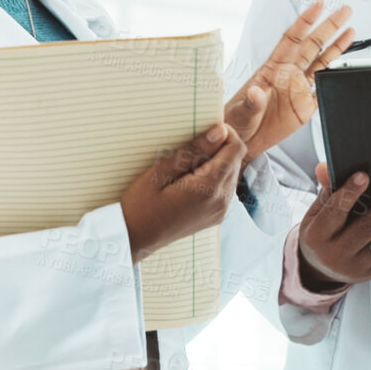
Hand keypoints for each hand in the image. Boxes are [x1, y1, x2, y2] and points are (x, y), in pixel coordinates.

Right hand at [119, 123, 244, 262]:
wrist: (134, 239)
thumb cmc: (140, 205)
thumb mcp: (160, 172)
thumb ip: (192, 151)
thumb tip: (219, 132)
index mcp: (209, 188)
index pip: (236, 149)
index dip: (225, 134)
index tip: (204, 130)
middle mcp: (221, 202)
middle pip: (236, 160)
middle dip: (219, 148)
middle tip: (189, 149)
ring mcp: (220, 211)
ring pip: (231, 174)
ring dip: (216, 163)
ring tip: (186, 166)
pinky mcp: (216, 217)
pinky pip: (224, 189)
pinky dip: (213, 178)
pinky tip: (189, 180)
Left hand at [223, 1, 354, 158]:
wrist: (242, 141)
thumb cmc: (236, 120)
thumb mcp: (241, 110)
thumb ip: (251, 101)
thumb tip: (257, 93)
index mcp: (272, 69)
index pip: (293, 38)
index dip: (306, 21)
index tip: (319, 6)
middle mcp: (288, 75)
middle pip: (313, 45)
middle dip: (329, 26)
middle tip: (344, 11)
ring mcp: (298, 89)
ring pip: (322, 63)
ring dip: (337, 47)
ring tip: (350, 31)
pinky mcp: (305, 107)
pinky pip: (323, 88)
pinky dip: (335, 78)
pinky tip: (344, 66)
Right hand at [296, 162, 370, 289]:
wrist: (322, 270)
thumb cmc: (322, 232)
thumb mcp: (316, 212)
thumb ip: (326, 190)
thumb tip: (325, 167)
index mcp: (317, 237)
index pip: (333, 213)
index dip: (348, 194)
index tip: (364, 175)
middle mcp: (336, 254)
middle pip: (366, 228)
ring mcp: (357, 265)